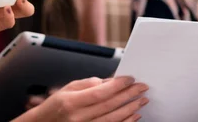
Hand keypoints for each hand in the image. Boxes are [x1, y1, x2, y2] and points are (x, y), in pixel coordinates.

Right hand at [16, 77, 148, 121]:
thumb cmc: (55, 107)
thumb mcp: (66, 89)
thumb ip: (87, 84)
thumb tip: (107, 82)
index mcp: (72, 102)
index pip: (100, 92)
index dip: (117, 85)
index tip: (130, 79)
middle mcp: (79, 117)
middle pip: (109, 105)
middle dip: (129, 95)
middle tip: (142, 87)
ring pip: (113, 118)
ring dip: (130, 109)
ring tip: (142, 100)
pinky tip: (134, 116)